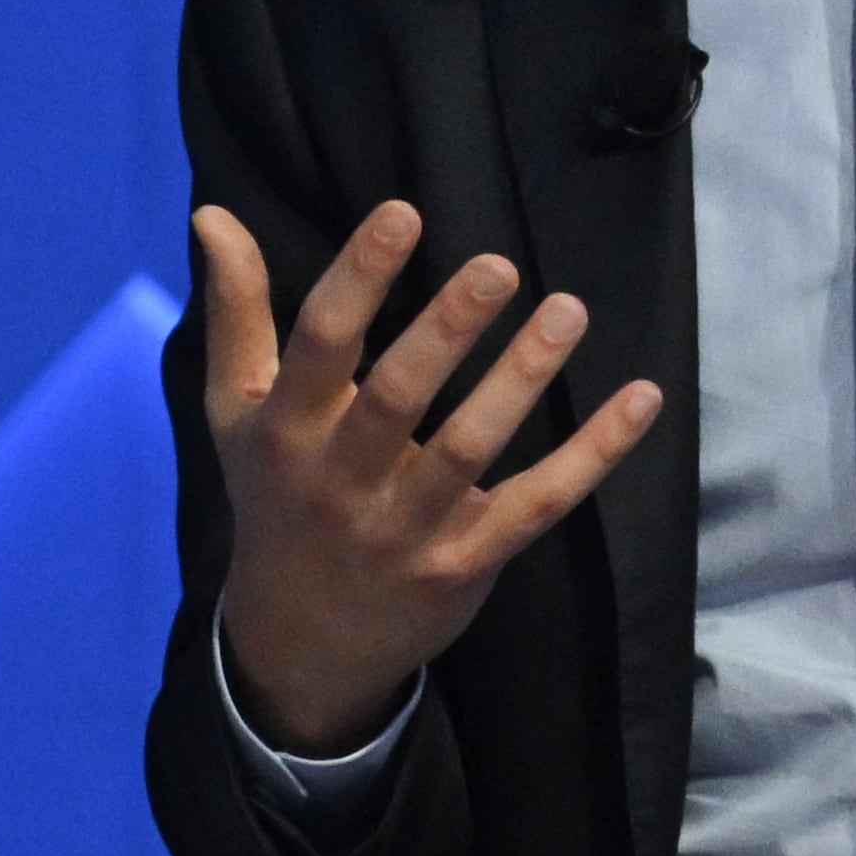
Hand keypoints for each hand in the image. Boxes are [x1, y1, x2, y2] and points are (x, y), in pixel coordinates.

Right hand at [198, 199, 662, 755]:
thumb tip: (213, 215)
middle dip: (446, 330)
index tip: (403, 213)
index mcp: (289, 430)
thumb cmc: (276, 498)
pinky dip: (594, 452)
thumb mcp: (235, 414)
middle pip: (397, 398)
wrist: (299, 643)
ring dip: (523, 378)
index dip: (358, 277)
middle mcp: (344, 478)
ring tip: (568, 309)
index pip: (320, 345)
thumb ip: (237, 314)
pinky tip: (642, 396)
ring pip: (471, 447)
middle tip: (499, 266)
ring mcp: (408, 525)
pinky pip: (539, 501)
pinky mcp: (468, 559)